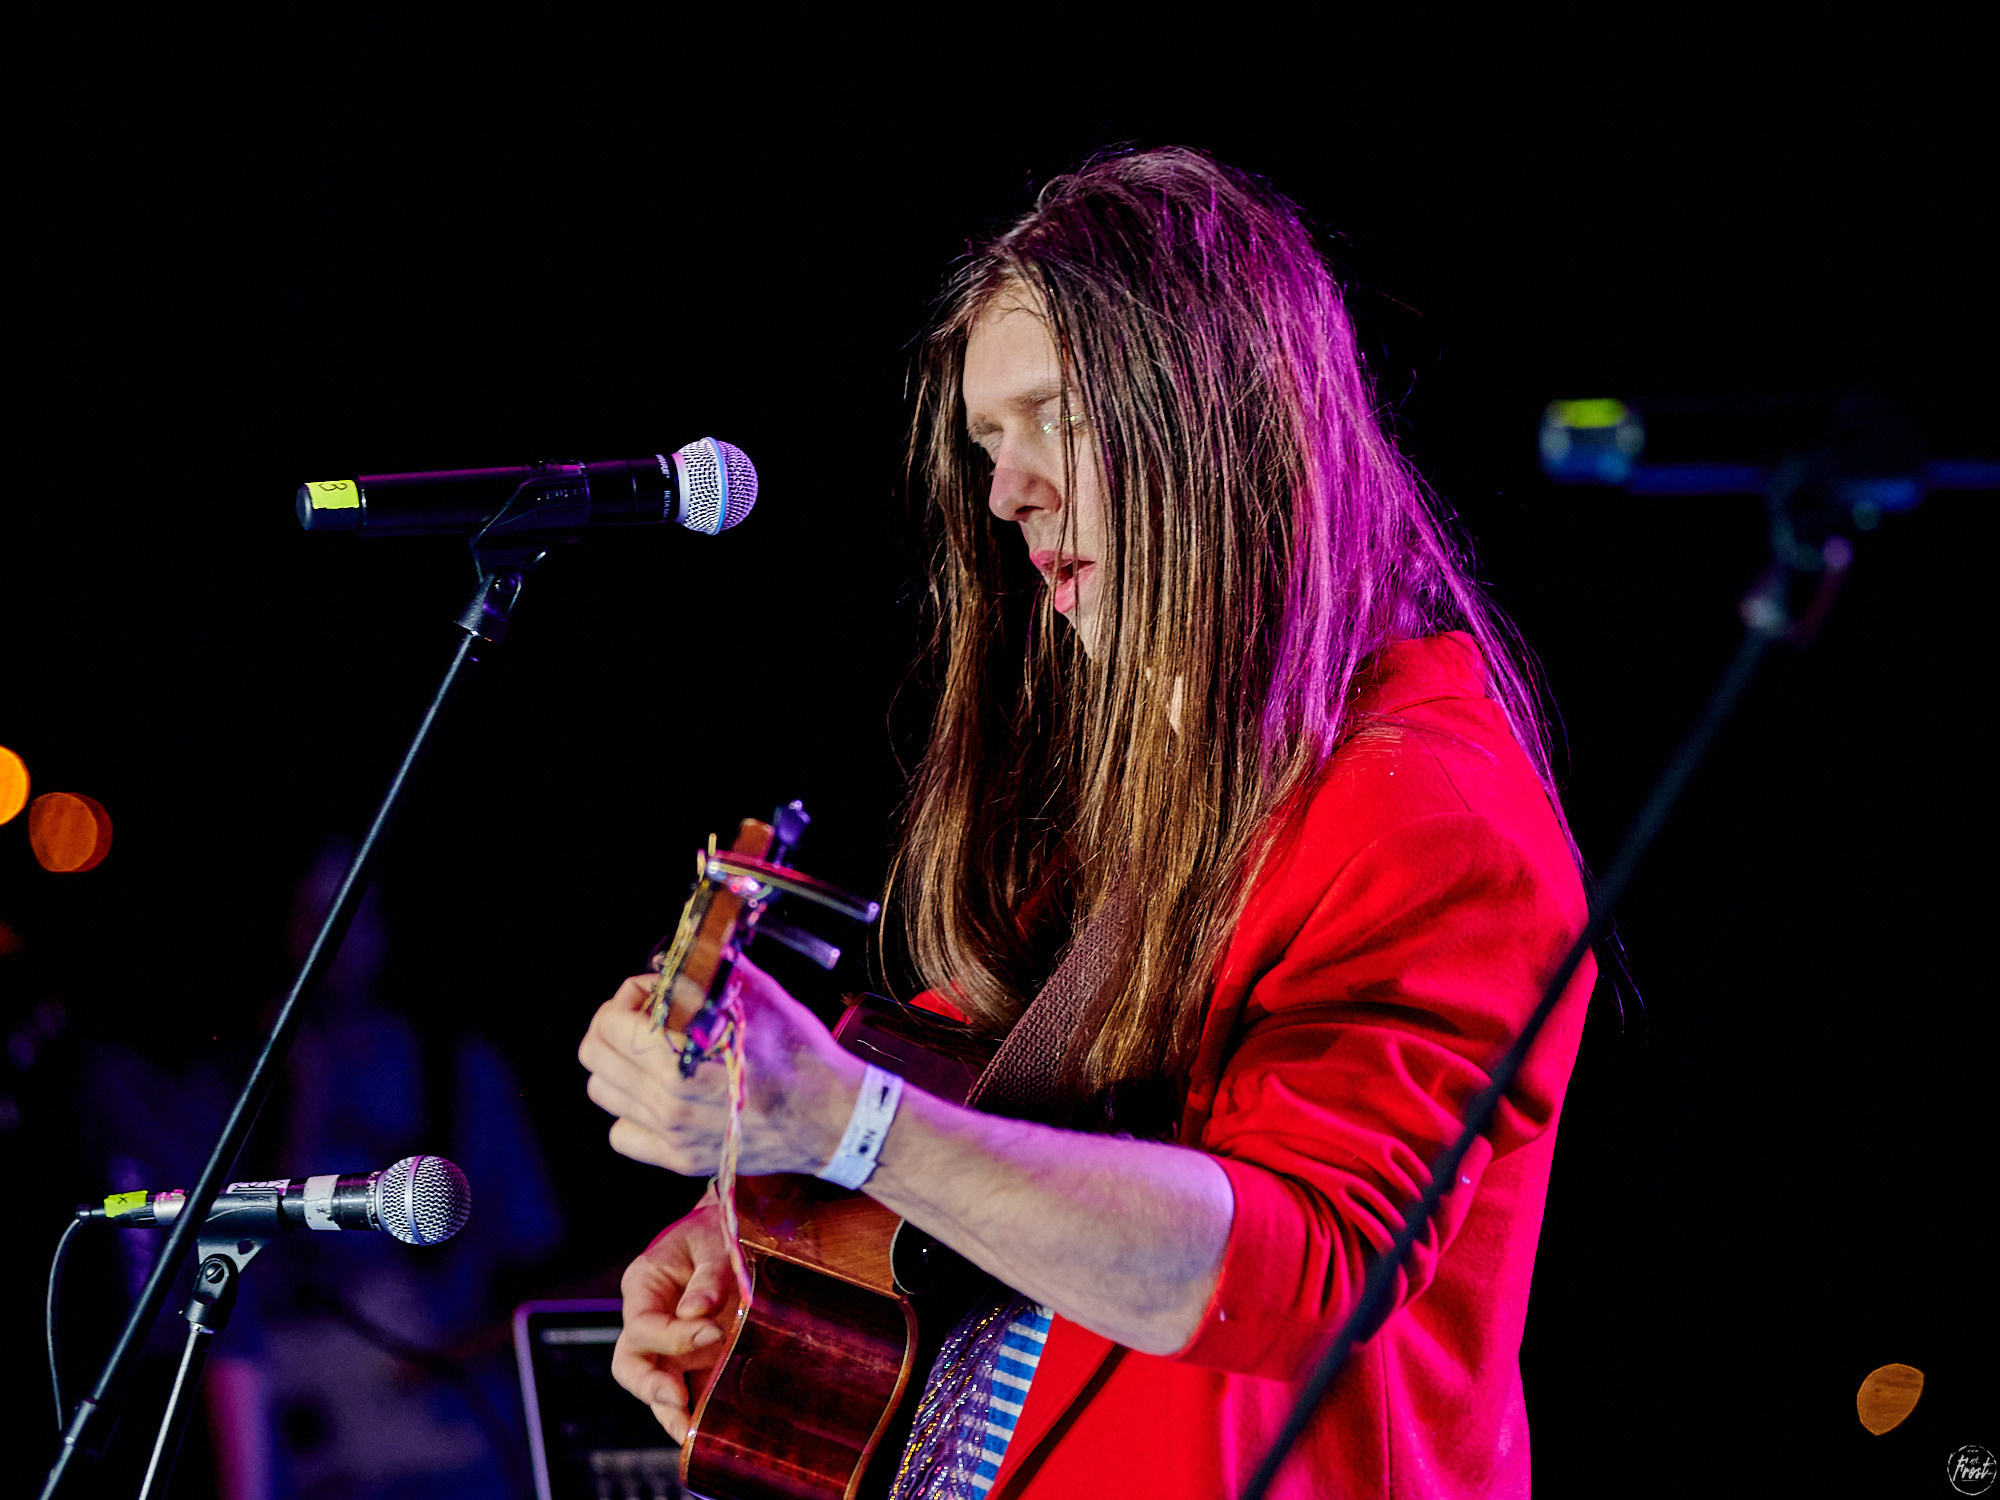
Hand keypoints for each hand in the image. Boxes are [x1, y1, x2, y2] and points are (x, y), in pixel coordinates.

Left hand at [578, 957, 861, 1177]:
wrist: (833, 1117)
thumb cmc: (801, 1053)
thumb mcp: (760, 996)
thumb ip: (708, 971)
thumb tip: (675, 957)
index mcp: (682, 1055)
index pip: (611, 1020)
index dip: (630, 997)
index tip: (655, 994)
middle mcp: (667, 1098)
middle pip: (594, 1056)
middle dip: (614, 1027)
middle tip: (644, 1019)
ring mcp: (671, 1133)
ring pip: (603, 1092)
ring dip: (620, 1066)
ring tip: (652, 1056)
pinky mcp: (679, 1159)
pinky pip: (622, 1134)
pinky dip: (631, 1112)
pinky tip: (661, 1097)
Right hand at [610, 1196, 735, 1442]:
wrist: (738, 1233)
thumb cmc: (719, 1230)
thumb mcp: (715, 1241)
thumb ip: (709, 1275)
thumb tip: (696, 1314)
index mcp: (644, 1286)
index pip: (643, 1325)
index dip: (673, 1337)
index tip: (713, 1333)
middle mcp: (651, 1321)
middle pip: (632, 1366)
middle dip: (652, 1389)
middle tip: (679, 1402)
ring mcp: (673, 1346)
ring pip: (660, 1388)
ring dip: (675, 1414)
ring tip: (695, 1437)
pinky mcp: (699, 1360)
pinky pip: (695, 1390)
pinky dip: (704, 1411)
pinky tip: (720, 1430)